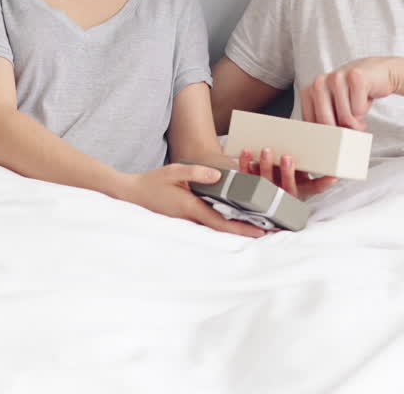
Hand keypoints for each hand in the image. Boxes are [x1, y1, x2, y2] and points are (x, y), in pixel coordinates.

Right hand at [123, 164, 265, 237]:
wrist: (133, 194)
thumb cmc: (152, 182)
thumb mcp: (173, 171)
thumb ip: (195, 172)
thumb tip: (218, 175)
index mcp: (191, 208)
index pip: (222, 223)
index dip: (242, 228)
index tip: (261, 232)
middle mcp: (193, 217)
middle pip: (224, 228)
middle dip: (246, 230)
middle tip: (269, 231)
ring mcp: (190, 219)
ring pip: (218, 225)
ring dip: (237, 226)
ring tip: (260, 224)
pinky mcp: (188, 215)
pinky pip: (210, 220)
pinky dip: (225, 220)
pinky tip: (236, 216)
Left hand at [238, 148, 337, 198]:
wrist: (262, 194)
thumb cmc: (286, 178)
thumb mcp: (300, 174)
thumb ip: (307, 161)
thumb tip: (317, 136)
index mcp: (300, 190)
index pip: (315, 189)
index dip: (324, 184)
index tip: (333, 177)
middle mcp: (283, 194)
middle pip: (286, 186)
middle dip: (287, 172)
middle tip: (287, 156)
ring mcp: (266, 192)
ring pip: (265, 182)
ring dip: (265, 166)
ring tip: (267, 150)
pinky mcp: (248, 185)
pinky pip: (246, 175)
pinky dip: (246, 163)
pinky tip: (247, 151)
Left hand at [300, 56, 403, 130]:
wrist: (378, 73)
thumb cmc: (353, 94)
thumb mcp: (334, 107)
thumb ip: (324, 120)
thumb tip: (323, 145)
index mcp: (309, 91)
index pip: (310, 122)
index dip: (326, 135)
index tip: (335, 135)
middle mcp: (319, 82)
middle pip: (326, 122)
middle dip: (341, 132)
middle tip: (351, 130)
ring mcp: (337, 77)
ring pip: (345, 117)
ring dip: (356, 123)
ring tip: (359, 117)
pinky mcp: (355, 76)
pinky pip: (359, 109)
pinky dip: (364, 111)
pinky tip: (365, 102)